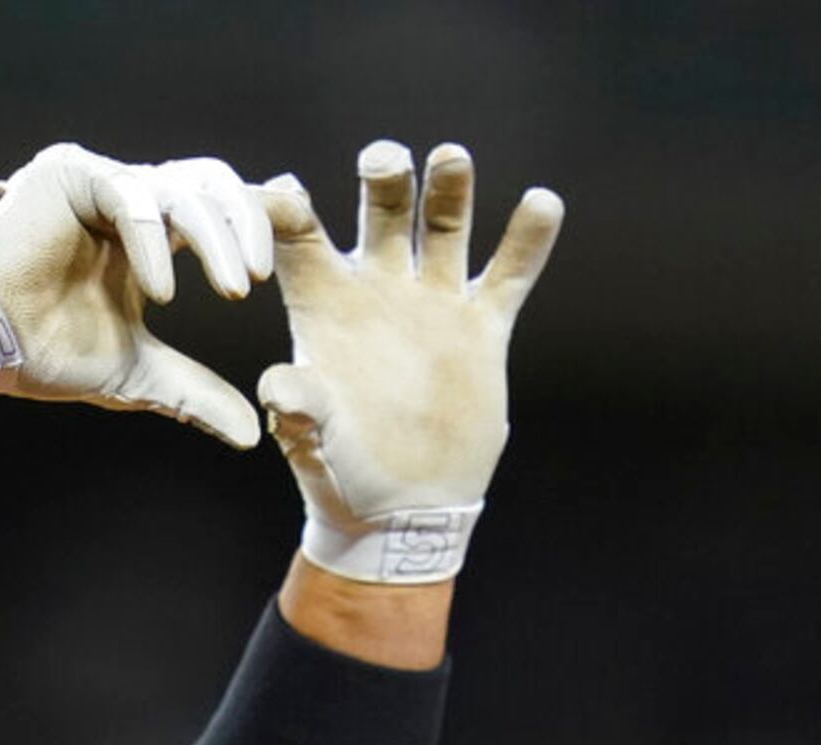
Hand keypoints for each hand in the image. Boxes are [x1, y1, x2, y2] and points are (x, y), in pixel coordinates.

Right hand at [0, 143, 273, 447]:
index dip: (256, 232)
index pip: (221, 214)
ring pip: (182, 187)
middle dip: (245, 230)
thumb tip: (250, 433)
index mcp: (152, 236)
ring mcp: (103, 181)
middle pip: (213, 186)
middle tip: (254, 281)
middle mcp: (131, 199)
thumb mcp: (136, 376)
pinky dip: (153, 243)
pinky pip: (131, 196)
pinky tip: (160, 291)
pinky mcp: (73, 174)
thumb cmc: (42, 350)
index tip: (278, 273)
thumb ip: (193, 394)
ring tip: (230, 288)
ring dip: (214, 238)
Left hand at [259, 141, 562, 581]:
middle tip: (384, 160)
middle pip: (381, 215)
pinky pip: (508, 273)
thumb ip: (298, 412)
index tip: (281, 186)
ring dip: (449, 189)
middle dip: (384, 181)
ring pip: (444, 226)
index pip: (299, 241)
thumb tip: (278, 388)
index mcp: (325, 309)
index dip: (287, 209)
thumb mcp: (310, 445)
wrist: (404, 511)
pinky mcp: (481, 328)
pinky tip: (541, 202)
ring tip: (450, 157)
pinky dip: (526, 239)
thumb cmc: (342, 477)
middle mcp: (379, 293)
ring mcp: (432, 304)